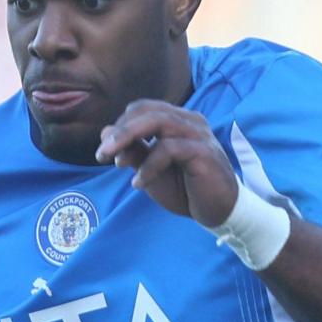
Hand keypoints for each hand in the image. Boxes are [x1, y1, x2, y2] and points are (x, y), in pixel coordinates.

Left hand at [95, 99, 238, 227]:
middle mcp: (190, 122)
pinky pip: (169, 149)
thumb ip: (133, 151)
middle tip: (101, 153)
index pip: (144, 109)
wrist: (219, 212)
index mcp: (178, 121)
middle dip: (121, 130)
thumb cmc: (186, 189)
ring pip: (159, 122)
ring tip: (115, 163)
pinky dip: (149, 166)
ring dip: (130, 140)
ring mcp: (198, 135)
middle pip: (148, 111)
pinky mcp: (204, 152)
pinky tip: (138, 184)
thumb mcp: (151, 170)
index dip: (121, 124)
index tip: (104, 148)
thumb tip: (105, 133)